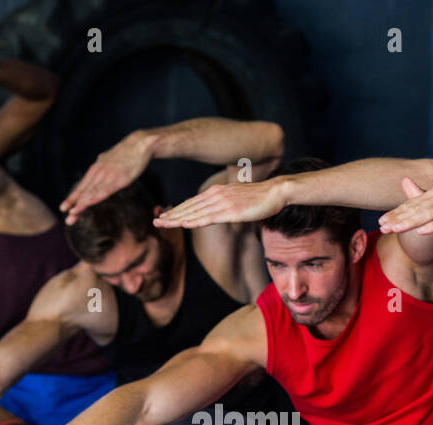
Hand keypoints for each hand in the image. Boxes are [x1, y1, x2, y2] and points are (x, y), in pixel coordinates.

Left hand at [59, 133, 153, 224]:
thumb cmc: (127, 152)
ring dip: (81, 204)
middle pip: (84, 190)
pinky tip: (87, 204)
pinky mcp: (119, 179)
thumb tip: (99, 164)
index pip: (82, 185)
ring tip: (72, 215)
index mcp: (97, 168)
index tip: (64, 208)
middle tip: (65, 215)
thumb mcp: (111, 158)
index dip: (73, 197)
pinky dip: (94, 198)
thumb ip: (104, 164)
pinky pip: (105, 190)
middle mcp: (99, 172)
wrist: (140, 143)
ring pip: (92, 192)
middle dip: (73, 203)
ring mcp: (108, 175)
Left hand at [153, 180, 285, 229]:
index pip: (192, 203)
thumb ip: (225, 205)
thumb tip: (219, 211)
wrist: (277, 191)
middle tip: (155, 221)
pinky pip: (210, 217)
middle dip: (172, 215)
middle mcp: (216, 195)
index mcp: (217, 192)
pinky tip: (184, 224)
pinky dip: (195, 221)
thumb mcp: (238, 199)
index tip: (164, 216)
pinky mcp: (231, 211)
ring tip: (162, 224)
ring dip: (177, 219)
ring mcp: (223, 202)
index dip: (177, 211)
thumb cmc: (260, 197)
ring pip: (195, 213)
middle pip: (189, 207)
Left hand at [379, 181, 432, 235]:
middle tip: (381, 227)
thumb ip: (426, 194)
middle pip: (417, 208)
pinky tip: (421, 231)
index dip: (396, 213)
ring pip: (428, 213)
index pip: (413, 204)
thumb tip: (405, 182)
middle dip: (398, 218)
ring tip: (394, 229)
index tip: (380, 223)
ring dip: (410, 221)